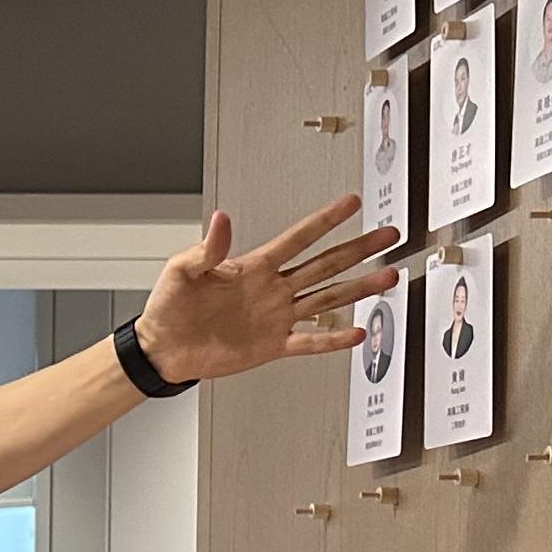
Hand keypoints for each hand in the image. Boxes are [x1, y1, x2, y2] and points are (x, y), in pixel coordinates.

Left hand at [133, 197, 400, 385]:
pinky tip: (356, 333)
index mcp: (254, 267)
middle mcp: (272, 289)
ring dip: (358, 288)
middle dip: (358, 249)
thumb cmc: (170, 306)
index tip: (350, 203)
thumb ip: (207, 248)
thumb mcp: (183, 270)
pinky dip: (332, 339)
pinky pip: (308, 341)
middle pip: (325, 264)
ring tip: (387, 276)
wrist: (163, 347)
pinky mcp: (272, 345)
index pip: (297, 238)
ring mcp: (276, 316)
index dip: (324, 220)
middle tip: (387, 235)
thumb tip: (221, 219)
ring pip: (327, 298)